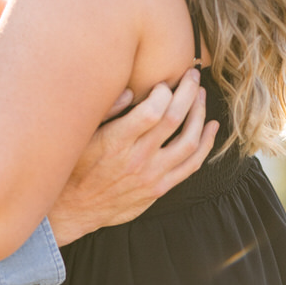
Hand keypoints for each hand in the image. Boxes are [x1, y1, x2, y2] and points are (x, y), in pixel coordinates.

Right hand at [47, 69, 219, 245]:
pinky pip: (191, 165)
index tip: (162, 82)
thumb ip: (106, 111)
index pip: (152, 111)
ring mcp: (152, 176)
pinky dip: (205, 144)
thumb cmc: (75, 166)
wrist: (75, 208)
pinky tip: (210, 127)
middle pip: (174, 119)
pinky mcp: (160, 189)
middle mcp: (137, 159)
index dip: (163, 91)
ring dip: (199, 114)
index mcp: (115, 142)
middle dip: (187, 91)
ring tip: (200, 95)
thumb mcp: (81, 135)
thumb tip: (130, 90)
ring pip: (189, 142)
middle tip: (192, 75)